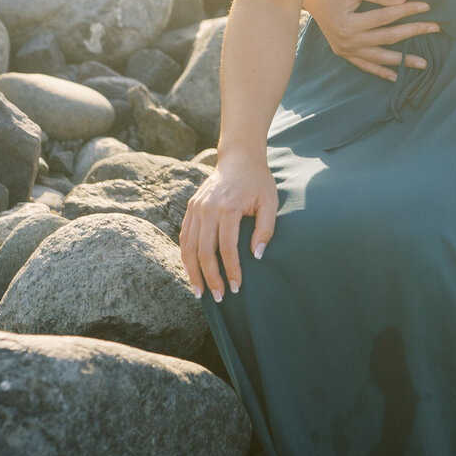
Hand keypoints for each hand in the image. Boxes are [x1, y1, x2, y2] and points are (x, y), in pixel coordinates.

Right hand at [179, 152, 278, 301]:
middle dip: (210, 278)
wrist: (239, 158)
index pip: (227, 248)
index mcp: (228, 207)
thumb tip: (257, 256)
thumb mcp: (270, 202)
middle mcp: (207, 208)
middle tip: (218, 298)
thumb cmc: (258, 181)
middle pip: (205, 252)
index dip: (231, 270)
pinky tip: (191, 271)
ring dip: (193, 272)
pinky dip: (186, 256)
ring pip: (190, 247)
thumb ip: (266, 229)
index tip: (236, 288)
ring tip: (199, 292)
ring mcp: (196, 208)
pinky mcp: (190, 207)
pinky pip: (185, 237)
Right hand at [303, 0, 440, 78]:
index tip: (426, 6)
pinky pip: (365, 65)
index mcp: (351, 24)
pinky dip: (380, 71)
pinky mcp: (343, 53)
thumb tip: (404, 0)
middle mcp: (348, 41)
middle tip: (435, 29)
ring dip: (403, 61)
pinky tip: (396, 77)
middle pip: (388, 38)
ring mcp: (346, 50)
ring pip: (380, 57)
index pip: (387, 17)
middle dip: (413, 32)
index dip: (408, 11)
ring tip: (424, 64)